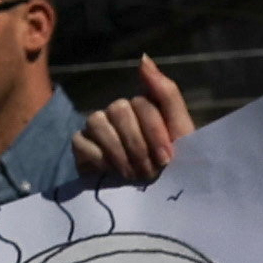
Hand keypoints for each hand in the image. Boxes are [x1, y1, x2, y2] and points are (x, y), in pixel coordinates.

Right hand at [71, 57, 194, 184]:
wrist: (159, 204)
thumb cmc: (174, 169)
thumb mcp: (181, 132)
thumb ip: (166, 94)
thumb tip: (143, 58)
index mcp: (145, 108)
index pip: (142, 103)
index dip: (155, 131)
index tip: (167, 158)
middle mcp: (119, 114)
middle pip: (119, 109)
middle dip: (137, 144)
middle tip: (149, 170)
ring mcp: (98, 129)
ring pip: (97, 121)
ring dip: (119, 152)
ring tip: (132, 174)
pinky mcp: (81, 147)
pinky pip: (81, 141)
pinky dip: (99, 158)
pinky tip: (112, 173)